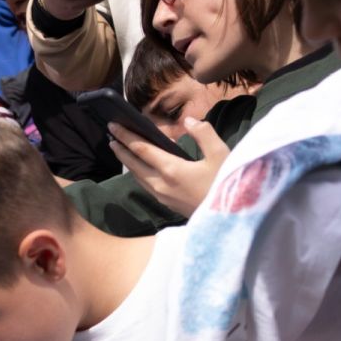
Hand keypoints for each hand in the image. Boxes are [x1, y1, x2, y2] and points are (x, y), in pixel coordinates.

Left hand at [106, 118, 227, 215]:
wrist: (229, 219)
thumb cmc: (227, 185)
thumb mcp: (221, 154)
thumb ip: (204, 134)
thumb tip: (188, 121)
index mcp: (171, 169)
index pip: (141, 149)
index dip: (125, 136)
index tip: (112, 125)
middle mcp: (161, 184)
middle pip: (133, 164)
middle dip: (121, 148)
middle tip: (111, 135)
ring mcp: (162, 196)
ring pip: (138, 176)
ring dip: (128, 161)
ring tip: (121, 149)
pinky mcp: (167, 204)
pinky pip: (146, 185)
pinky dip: (138, 172)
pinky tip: (140, 168)